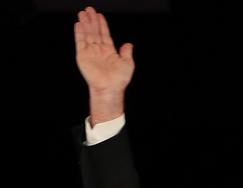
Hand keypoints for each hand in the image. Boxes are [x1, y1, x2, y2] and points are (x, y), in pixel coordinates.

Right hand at [74, 7, 133, 123]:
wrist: (109, 88)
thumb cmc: (119, 79)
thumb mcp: (128, 64)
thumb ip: (127, 53)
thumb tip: (128, 44)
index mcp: (109, 51)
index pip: (104, 34)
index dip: (102, 25)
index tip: (100, 15)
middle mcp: (99, 50)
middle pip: (94, 32)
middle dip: (92, 20)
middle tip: (89, 10)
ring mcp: (90, 52)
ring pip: (87, 34)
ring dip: (85, 24)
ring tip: (83, 13)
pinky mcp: (83, 56)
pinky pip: (80, 42)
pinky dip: (79, 33)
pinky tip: (78, 24)